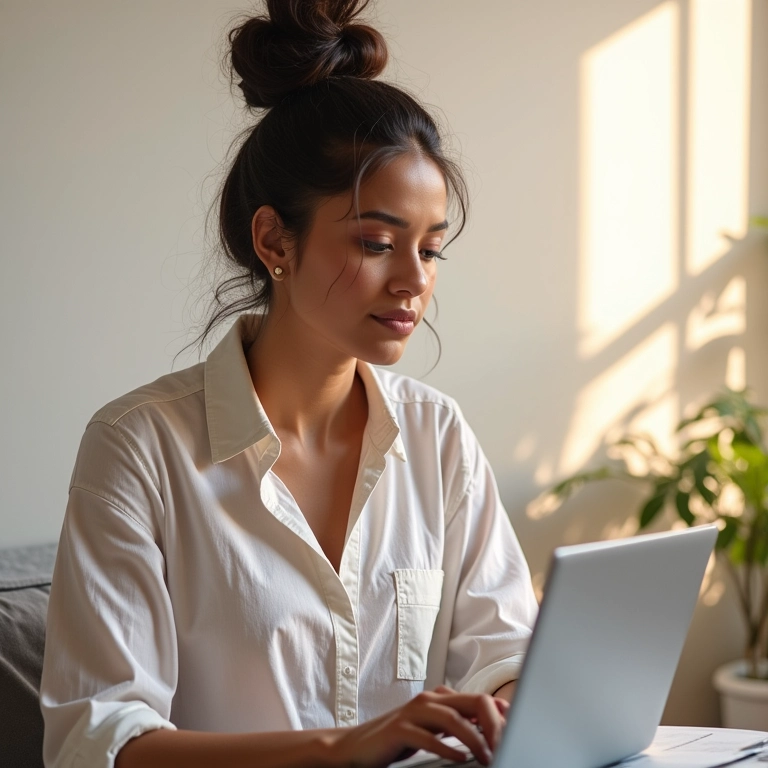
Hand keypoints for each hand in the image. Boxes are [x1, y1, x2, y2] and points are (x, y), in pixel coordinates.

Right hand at [326, 685, 507, 767]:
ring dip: (475, 739)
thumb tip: (494, 726)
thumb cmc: (399, 738)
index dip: (501, 716)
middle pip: (472, 703)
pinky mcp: (399, 729)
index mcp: (442, 698)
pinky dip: (446, 748)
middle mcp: (430, 699)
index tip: (517, 734)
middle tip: (506, 746)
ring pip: (453, 718)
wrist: (357, 746)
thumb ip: (460, 723)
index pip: (480, 699)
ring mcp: (414, 712)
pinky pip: (427, 737)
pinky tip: (460, 759)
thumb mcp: (434, 728)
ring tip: (488, 757)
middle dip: (495, 725)